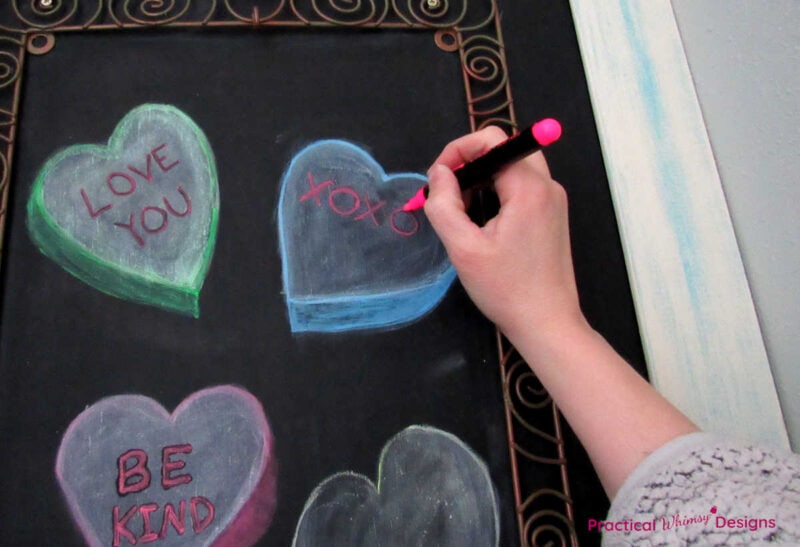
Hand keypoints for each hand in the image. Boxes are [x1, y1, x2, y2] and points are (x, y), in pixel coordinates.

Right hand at [424, 126, 584, 341]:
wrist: (547, 324)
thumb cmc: (506, 289)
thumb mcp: (464, 248)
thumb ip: (444, 205)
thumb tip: (438, 174)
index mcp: (529, 188)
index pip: (491, 141)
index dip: (458, 151)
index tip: (438, 180)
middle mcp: (547, 187)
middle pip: (504, 149)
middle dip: (470, 162)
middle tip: (449, 192)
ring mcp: (553, 202)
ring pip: (513, 168)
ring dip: (483, 178)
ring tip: (462, 211)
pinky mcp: (552, 217)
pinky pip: (521, 188)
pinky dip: (497, 193)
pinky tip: (482, 223)